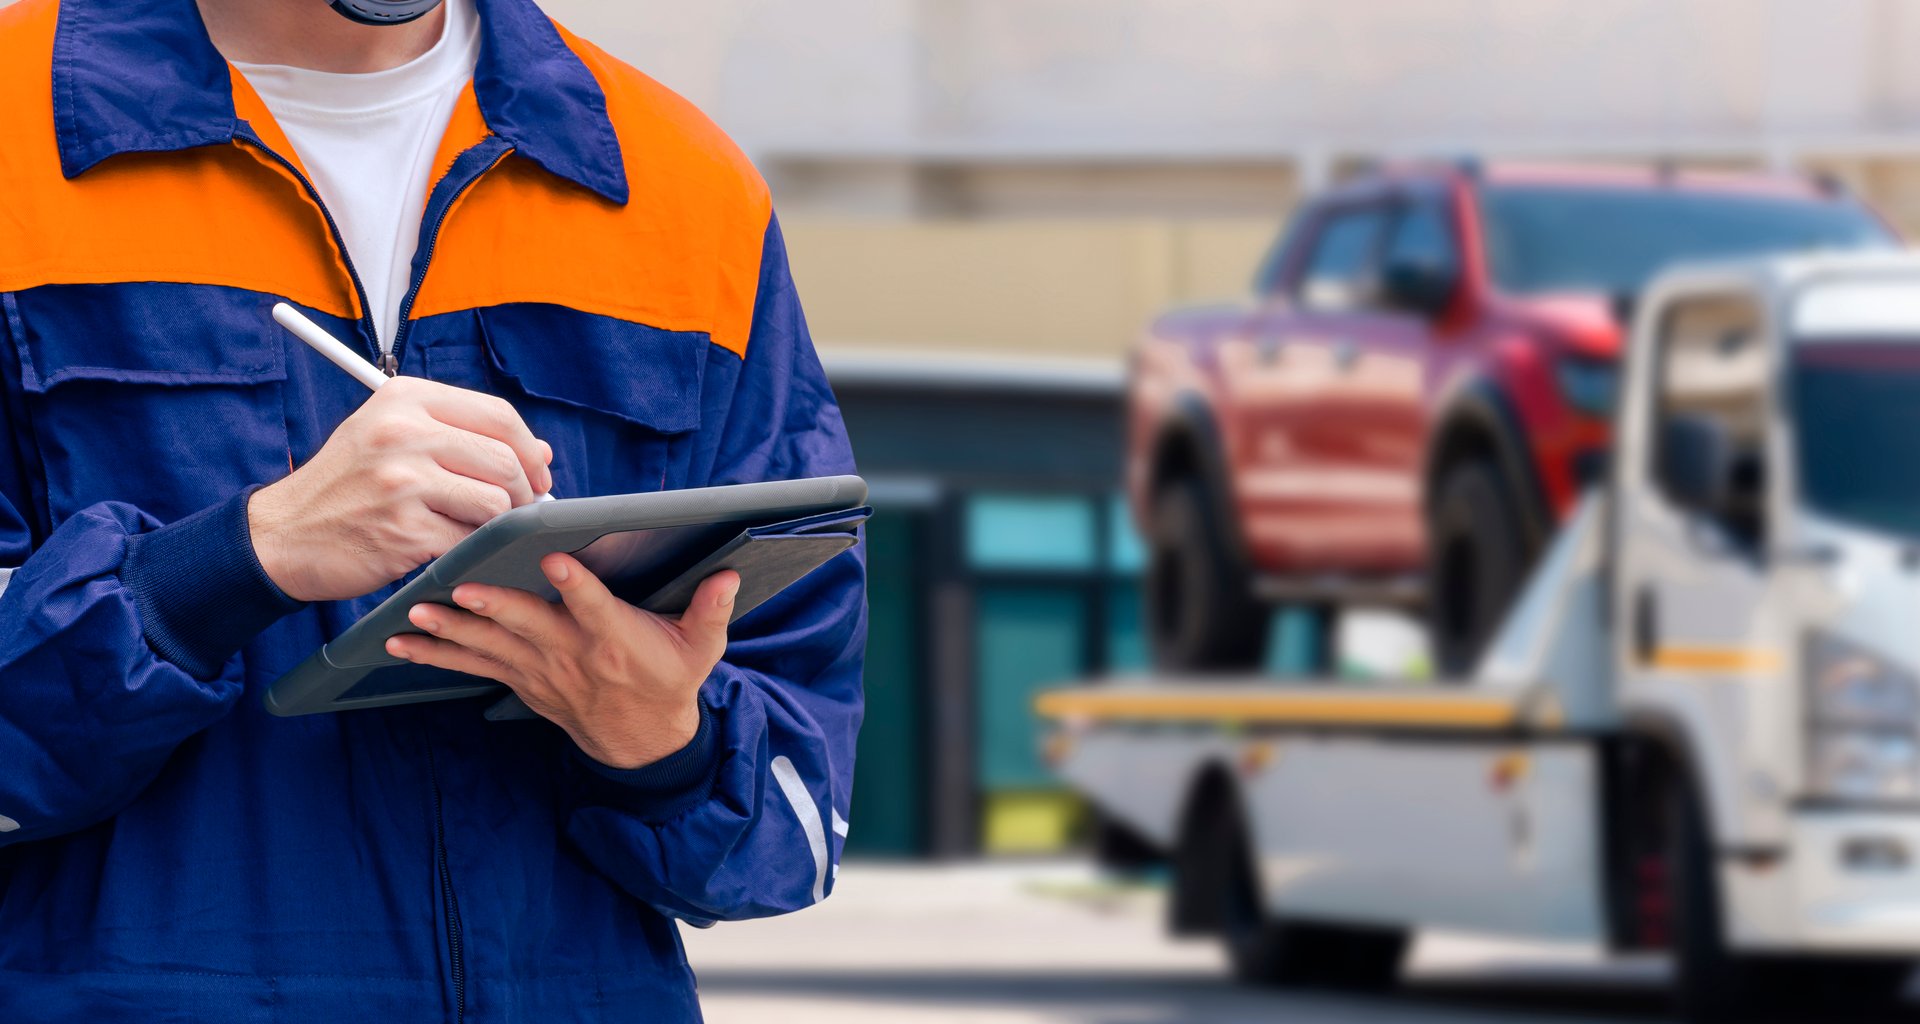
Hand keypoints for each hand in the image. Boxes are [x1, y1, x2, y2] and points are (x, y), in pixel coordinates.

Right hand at [249, 377, 552, 601]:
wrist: (282, 535)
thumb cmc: (346, 486)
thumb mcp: (392, 438)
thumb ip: (462, 435)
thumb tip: (541, 451)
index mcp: (404, 399)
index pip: (498, 415)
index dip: (529, 448)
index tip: (537, 472)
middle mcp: (403, 432)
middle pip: (505, 460)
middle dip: (525, 492)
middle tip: (518, 510)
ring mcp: (403, 482)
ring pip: (497, 503)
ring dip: (500, 524)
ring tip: (479, 528)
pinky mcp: (405, 530)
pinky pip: (471, 541)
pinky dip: (473, 550)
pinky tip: (455, 548)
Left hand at [386, 553, 739, 769]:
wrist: (642, 742)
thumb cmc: (669, 682)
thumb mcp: (702, 649)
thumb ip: (711, 609)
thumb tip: (728, 573)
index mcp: (617, 641)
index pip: (595, 607)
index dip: (576, 586)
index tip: (554, 559)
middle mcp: (574, 655)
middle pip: (529, 626)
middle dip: (493, 608)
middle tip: (459, 589)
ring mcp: (543, 671)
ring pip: (492, 647)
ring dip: (451, 632)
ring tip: (415, 615)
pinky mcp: (522, 681)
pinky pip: (474, 666)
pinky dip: (437, 655)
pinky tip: (402, 643)